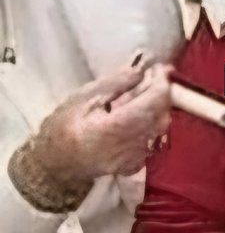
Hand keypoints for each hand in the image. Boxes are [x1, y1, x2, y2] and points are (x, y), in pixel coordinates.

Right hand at [34, 62, 171, 183]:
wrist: (54, 163)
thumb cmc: (64, 125)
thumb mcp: (85, 97)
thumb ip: (118, 83)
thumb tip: (143, 68)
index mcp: (118, 127)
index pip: (156, 101)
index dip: (162, 81)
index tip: (158, 67)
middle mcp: (132, 146)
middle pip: (163, 114)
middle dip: (161, 93)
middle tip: (150, 78)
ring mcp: (135, 158)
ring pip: (160, 127)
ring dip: (156, 107)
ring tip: (139, 96)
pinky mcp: (135, 165)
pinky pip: (152, 139)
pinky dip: (149, 124)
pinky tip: (134, 117)